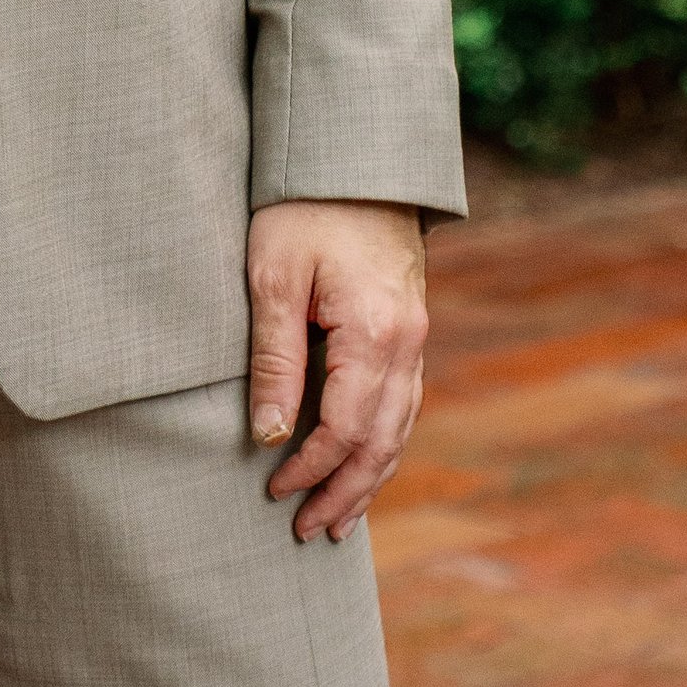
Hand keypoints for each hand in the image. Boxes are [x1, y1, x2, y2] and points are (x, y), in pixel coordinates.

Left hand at [247, 199, 427, 542]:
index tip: (273, 492)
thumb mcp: (273, 278)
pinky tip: (366, 463)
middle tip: (306, 531)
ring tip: (338, 520)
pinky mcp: (410, 325)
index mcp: (375, 331)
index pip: (346, 427)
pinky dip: (385, 442)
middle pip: (383, 440)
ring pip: (401, 426)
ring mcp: (416, 333)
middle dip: (344, 491)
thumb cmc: (302, 208)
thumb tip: (270, 435)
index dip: (310, 468)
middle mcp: (408, 340)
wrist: (354, 155)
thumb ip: (273, 360)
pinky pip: (404, 401)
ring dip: (370, 477)